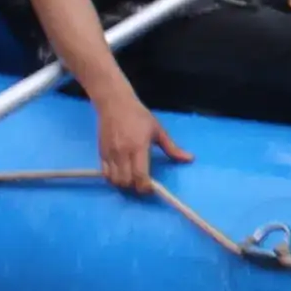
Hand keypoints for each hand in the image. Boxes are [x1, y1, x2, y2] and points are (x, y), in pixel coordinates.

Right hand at [90, 80, 189, 194]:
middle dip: (136, 186)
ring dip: (124, 183)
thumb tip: (189, 159)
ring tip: (132, 178)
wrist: (115, 103)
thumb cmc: (139, 115)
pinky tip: (121, 173)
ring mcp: (110, 153)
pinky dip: (113, 178)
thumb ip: (172, 148)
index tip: (152, 187)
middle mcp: (122, 152)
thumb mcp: (158, 130)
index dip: (146, 186)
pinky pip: (105, 174)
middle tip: (143, 182)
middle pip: (126, 181)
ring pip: (114, 180)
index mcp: (138, 147)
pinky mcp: (101, 153)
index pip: (140, 175)